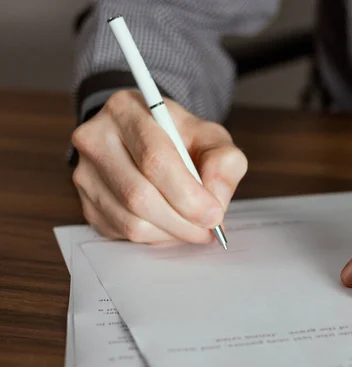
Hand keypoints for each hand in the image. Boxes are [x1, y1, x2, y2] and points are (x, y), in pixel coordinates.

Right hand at [71, 90, 246, 243]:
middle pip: (139, 195)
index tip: (214, 214)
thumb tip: (214, 200)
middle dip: (182, 220)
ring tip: (194, 226)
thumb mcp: (211, 137)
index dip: (188, 194)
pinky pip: (123, 232)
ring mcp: (85, 173)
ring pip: (131, 220)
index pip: (155, 159)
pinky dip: (156, 236)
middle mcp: (96, 139)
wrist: (146, 140)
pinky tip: (171, 223)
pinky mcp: (86, 203)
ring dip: (171, 232)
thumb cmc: (181, 138)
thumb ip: (224, 162)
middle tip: (209, 228)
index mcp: (126, 111)